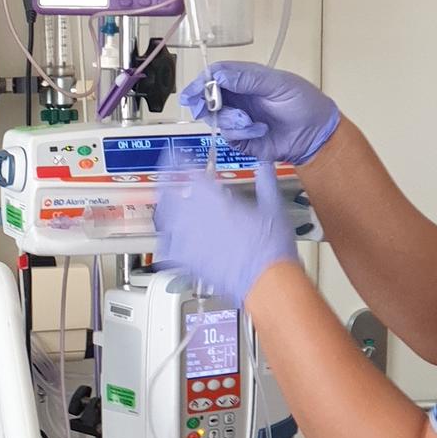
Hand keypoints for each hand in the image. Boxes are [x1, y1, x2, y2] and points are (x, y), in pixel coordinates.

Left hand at [155, 162, 298, 306]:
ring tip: (164, 202)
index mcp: (215, 201)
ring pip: (164, 220)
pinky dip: (165, 239)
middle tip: (166, 177)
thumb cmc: (271, 247)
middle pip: (169, 195)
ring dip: (164, 208)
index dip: (180, 163)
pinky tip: (166, 236)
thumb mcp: (273, 206)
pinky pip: (166, 248)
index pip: (189, 175)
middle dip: (166, 184)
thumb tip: (265, 165)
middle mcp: (197, 219)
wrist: (267, 279)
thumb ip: (266, 181)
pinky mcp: (188, 262)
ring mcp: (190, 241)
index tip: (177, 157)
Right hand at [179, 62, 339, 166]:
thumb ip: (248, 78)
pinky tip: (259, 131)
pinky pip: (228, 136)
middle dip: (205, 103)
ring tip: (250, 121)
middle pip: (208, 97)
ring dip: (230, 120)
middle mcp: (238, 98)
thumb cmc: (304, 103)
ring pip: (216, 118)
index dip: (202, 82)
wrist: (316, 134)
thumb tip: (218, 75)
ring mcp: (238, 118)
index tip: (192, 92)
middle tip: (206, 108)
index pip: (216, 75)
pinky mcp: (241, 139)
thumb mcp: (279, 84)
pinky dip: (242, 133)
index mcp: (246, 79)